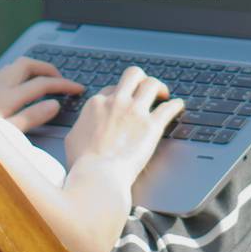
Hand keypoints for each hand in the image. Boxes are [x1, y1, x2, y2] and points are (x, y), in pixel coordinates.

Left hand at [0, 56, 83, 131]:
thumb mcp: (7, 137)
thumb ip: (31, 118)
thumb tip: (54, 104)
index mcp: (5, 99)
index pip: (41, 84)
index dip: (63, 85)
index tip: (78, 90)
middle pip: (28, 64)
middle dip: (49, 69)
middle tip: (63, 81)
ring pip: (15, 66)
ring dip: (34, 69)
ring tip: (47, 80)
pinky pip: (5, 74)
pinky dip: (20, 74)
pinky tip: (23, 86)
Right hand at [64, 66, 184, 175]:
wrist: (98, 176)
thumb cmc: (83, 164)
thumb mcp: (72, 139)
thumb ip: (81, 127)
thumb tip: (82, 127)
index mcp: (97, 104)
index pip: (111, 89)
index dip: (120, 94)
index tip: (125, 102)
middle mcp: (117, 102)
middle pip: (133, 75)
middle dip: (142, 79)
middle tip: (147, 89)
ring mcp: (135, 112)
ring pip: (151, 84)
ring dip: (159, 87)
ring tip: (164, 95)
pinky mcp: (151, 126)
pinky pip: (169, 108)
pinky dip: (176, 105)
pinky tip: (178, 106)